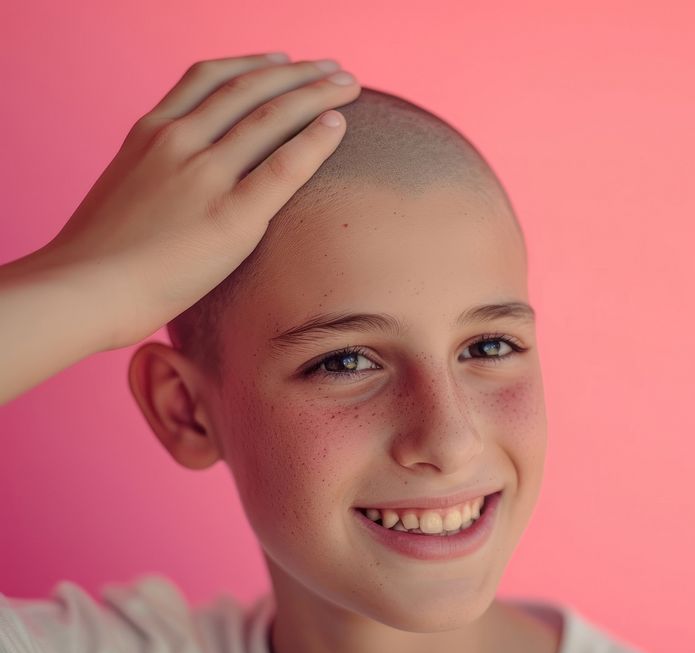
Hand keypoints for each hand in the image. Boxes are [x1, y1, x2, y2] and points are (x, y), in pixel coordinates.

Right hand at [39, 52, 358, 349]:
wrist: (84, 289)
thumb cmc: (100, 255)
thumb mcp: (125, 188)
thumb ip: (158, 170)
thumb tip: (184, 179)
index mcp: (150, 132)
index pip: (209, 78)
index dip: (254, 64)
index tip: (285, 60)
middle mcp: (179, 141)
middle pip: (250, 89)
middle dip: (299, 73)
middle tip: (335, 70)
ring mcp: (205, 175)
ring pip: (272, 116)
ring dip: (317, 94)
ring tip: (349, 85)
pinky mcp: (231, 215)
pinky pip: (284, 165)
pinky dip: (316, 138)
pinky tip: (338, 125)